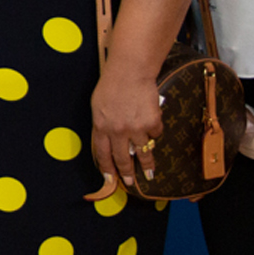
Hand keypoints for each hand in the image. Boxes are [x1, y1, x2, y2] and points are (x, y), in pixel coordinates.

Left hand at [88, 70, 160, 191]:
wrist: (130, 72)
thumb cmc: (111, 85)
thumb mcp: (98, 106)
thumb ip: (102, 125)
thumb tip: (108, 143)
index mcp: (101, 127)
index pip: (103, 154)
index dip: (108, 169)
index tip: (112, 179)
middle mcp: (118, 131)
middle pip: (123, 158)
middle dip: (128, 173)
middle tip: (132, 182)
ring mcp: (136, 129)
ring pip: (143, 153)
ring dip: (147, 165)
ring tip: (149, 173)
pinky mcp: (152, 123)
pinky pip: (155, 135)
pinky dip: (154, 133)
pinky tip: (152, 126)